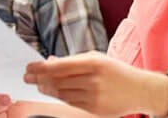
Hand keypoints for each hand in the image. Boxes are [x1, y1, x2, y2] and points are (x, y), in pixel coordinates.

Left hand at [23, 52, 167, 116]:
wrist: (139, 89)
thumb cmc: (115, 71)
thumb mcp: (96, 58)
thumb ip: (73, 61)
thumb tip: (50, 61)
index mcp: (93, 62)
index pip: (60, 66)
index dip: (41, 67)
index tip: (29, 67)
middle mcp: (93, 79)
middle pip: (58, 81)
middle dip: (40, 78)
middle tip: (28, 77)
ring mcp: (94, 95)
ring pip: (62, 93)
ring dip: (47, 88)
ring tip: (38, 84)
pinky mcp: (95, 108)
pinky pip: (71, 103)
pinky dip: (60, 97)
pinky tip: (53, 92)